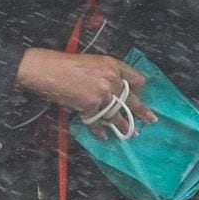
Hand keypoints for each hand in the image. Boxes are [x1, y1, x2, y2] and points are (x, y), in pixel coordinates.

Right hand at [15, 49, 156, 138]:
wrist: (47, 70)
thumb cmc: (66, 65)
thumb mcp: (93, 63)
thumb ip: (107, 74)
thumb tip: (116, 91)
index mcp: (113, 65)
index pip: (136, 79)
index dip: (139, 89)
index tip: (141, 96)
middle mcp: (111, 78)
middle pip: (131, 99)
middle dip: (142, 111)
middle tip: (151, 120)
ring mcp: (102, 93)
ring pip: (117, 114)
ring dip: (124, 126)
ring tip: (132, 134)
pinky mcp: (91, 105)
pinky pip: (98, 122)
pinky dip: (99, 131)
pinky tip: (104, 137)